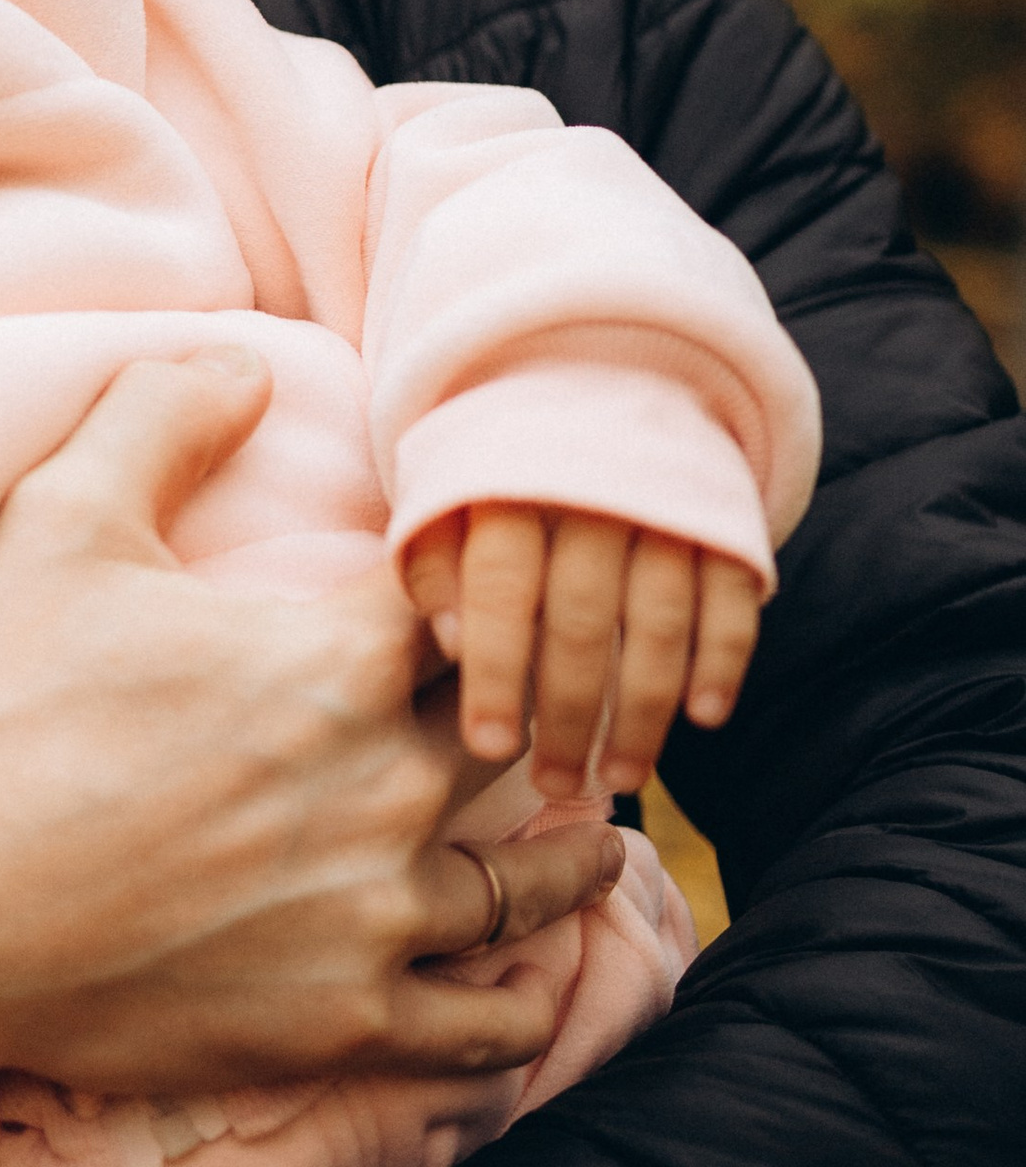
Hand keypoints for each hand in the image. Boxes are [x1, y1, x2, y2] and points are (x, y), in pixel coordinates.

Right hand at [0, 356, 624, 1100]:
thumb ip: (160, 418)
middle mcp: (384, 789)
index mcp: (335, 663)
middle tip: (563, 719)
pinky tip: (524, 991)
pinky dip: (515, 1009)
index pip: (470, 610)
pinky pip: (481, 1029)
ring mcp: (372, 919)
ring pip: (526, 889)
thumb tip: (240, 359)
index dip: (488, 599)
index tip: (488, 604)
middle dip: (536, 724)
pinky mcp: (340, 1025)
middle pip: (514, 743)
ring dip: (569, 864)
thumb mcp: (56, 524)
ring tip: (593, 845)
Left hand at [402, 505, 763, 800]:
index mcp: (513, 484)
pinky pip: (730, 599)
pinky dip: (722, 660)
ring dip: (642, 710)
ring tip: (621, 776)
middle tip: (555, 783)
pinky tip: (704, 718)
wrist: (606, 384)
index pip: (503, 589)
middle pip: (583, 621)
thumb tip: (451, 640)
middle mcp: (593, 494)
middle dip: (568, 714)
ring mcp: (666, 505)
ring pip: (659, 623)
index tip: (490, 747)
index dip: (495, 672)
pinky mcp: (724, 519)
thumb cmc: (507, 472)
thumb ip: (436, 563)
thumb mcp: (449, 497)